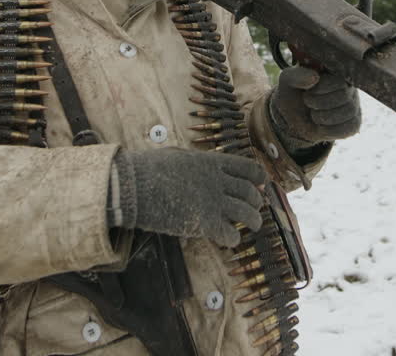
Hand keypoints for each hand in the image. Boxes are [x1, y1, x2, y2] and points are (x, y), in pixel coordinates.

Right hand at [113, 149, 265, 247]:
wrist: (134, 186)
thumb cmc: (149, 169)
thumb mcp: (177, 156)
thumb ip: (194, 161)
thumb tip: (198, 163)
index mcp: (212, 163)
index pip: (248, 168)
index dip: (259, 178)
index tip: (261, 185)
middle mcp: (218, 181)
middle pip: (251, 192)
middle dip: (257, 201)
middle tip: (255, 209)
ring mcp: (213, 202)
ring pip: (248, 214)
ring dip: (254, 221)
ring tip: (253, 226)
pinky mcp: (205, 223)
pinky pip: (231, 234)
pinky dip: (233, 239)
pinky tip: (229, 239)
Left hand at [269, 66, 360, 144]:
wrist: (293, 118)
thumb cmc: (293, 94)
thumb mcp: (287, 81)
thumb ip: (297, 76)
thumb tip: (315, 78)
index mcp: (335, 71)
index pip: (338, 79)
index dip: (320, 89)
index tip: (307, 92)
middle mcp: (349, 86)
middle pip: (344, 96)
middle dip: (319, 103)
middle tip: (308, 102)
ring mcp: (354, 104)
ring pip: (348, 112)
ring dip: (323, 117)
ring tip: (313, 114)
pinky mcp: (354, 123)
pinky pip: (350, 127)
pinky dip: (330, 130)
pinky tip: (321, 126)